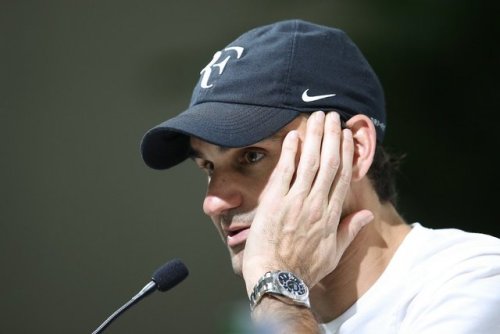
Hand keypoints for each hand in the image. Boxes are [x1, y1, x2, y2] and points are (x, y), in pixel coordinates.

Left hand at [242, 111, 373, 293]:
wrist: (277, 280)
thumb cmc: (304, 269)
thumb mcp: (334, 253)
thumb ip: (350, 230)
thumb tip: (367, 214)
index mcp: (331, 215)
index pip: (342, 176)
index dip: (346, 153)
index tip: (347, 136)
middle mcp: (316, 204)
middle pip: (328, 163)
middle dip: (332, 137)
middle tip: (333, 116)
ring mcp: (295, 202)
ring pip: (309, 162)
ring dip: (314, 137)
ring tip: (316, 118)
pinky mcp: (274, 203)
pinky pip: (284, 172)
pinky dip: (290, 153)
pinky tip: (294, 136)